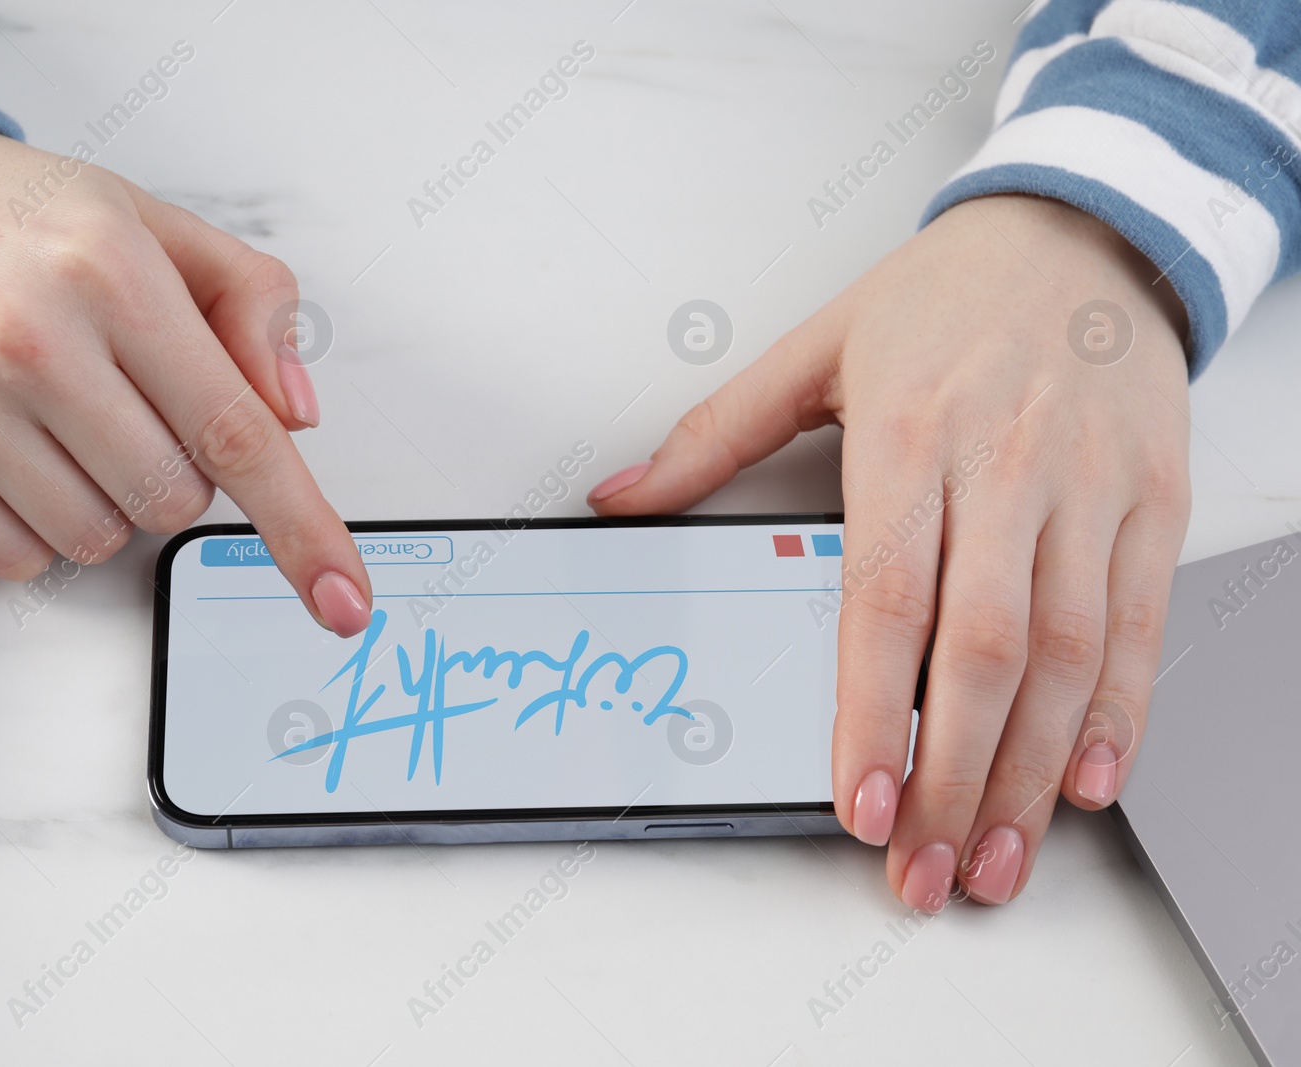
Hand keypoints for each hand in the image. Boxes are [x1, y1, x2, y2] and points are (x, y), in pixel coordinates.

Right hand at [0, 123, 370, 636]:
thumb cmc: (30, 224)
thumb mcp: (159, 228)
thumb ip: (252, 307)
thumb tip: (296, 416)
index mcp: (114, 274)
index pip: (237, 432)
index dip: (302, 528)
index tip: (344, 600)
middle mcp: (30, 337)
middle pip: (175, 500)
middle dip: (176, 469)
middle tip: (127, 398)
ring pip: (100, 540)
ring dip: (106, 500)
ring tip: (61, 415)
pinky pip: (18, 559)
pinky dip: (36, 523)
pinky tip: (11, 446)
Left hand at [589, 195, 1191, 907]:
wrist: (1084, 230)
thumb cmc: (945, 295)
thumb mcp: (815, 349)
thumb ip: (712, 434)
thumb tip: (620, 497)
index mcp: (908, 437)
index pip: (885, 600)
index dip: (873, 714)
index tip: (862, 803)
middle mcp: (1004, 469)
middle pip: (981, 652)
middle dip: (953, 779)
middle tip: (927, 868)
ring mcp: (1088, 490)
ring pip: (1068, 657)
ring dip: (1033, 773)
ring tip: (996, 856)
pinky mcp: (1152, 501)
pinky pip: (1138, 623)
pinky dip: (1121, 713)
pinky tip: (1087, 780)